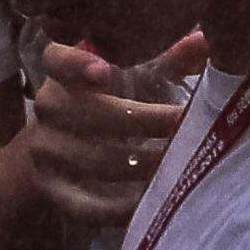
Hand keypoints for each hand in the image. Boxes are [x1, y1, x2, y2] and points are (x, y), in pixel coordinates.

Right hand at [27, 32, 206, 230]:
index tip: (107, 71)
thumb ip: (167, 61)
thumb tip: (204, 42)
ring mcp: (45, 152)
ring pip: (95, 161)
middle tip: (184, 126)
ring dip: (141, 165)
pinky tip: (151, 202)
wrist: (56, 152)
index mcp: (63, 74)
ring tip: (179, 164)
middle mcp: (47, 108)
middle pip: (90, 115)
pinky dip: (120, 208)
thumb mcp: (130, 79)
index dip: (76, 64)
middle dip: (142, 122)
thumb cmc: (105, 106)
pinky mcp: (53, 192)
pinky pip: (86, 205)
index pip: (56, 59)